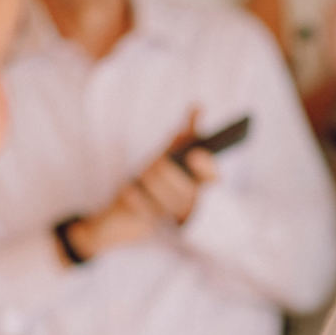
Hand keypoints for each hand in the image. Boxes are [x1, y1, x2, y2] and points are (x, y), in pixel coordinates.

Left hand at [74, 109, 218, 253]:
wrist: (123, 216)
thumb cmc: (153, 180)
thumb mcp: (167, 156)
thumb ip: (183, 137)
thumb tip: (197, 106)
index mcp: (200, 183)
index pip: (211, 176)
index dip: (206, 167)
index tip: (193, 155)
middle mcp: (192, 201)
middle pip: (185, 188)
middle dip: (167, 174)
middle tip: (155, 166)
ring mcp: (175, 217)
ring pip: (168, 202)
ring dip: (152, 186)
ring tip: (140, 178)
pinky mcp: (157, 228)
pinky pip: (147, 213)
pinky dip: (137, 200)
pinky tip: (128, 191)